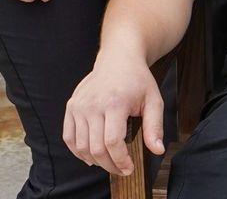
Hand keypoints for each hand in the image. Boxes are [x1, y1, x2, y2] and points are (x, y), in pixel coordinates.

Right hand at [63, 52, 164, 175]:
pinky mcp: (71, 106)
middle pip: (96, 148)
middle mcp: (93, 104)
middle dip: (109, 165)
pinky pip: (69, 137)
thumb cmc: (137, 79)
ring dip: (94, 161)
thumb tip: (157, 150)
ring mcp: (79, 105)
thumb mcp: (153, 100)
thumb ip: (155, 126)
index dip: (120, 160)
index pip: (113, 142)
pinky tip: (90, 155)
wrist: (119, 58)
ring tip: (108, 162)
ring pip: (81, 146)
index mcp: (114, 102)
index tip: (128, 168)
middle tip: (121, 169)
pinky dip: (78, 151)